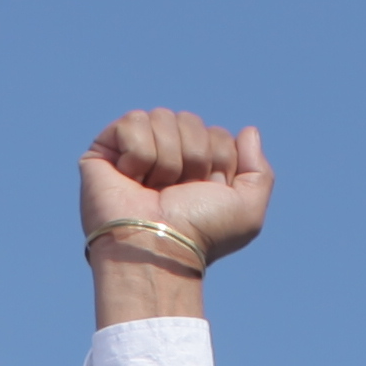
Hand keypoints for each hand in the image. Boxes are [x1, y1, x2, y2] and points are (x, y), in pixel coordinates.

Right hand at [79, 113, 271, 269]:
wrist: (158, 247)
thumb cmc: (199, 235)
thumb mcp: (247, 211)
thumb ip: (260, 171)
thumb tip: (247, 130)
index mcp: (197, 168)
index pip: (216, 134)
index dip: (218, 162)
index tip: (203, 194)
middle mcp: (166, 157)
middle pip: (190, 120)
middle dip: (192, 157)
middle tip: (176, 192)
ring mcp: (134, 152)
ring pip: (162, 117)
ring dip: (166, 160)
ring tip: (152, 189)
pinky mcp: (104, 150)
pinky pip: (133, 122)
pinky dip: (138, 154)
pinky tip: (131, 179)